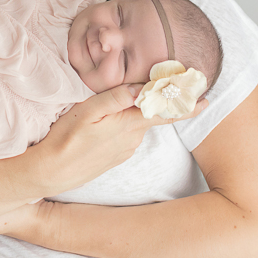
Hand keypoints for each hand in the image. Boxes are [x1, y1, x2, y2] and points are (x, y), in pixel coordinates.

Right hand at [28, 84, 206, 196]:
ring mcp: (124, 150)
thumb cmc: (65, 138)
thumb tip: (143, 87)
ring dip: (140, 112)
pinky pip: (128, 134)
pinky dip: (128, 123)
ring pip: (138, 124)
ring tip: (131, 99)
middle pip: (152, 116)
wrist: (51, 171)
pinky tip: (112, 120)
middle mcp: (132, 139)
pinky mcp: (115, 156)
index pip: (164, 113)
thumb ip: (116, 98)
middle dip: (161, 103)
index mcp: (128, 125)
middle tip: (170, 86)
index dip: (186, 106)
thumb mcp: (88, 111)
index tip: (206, 99)